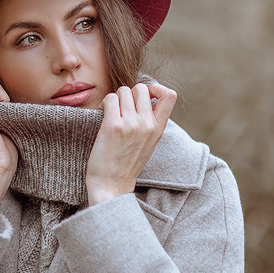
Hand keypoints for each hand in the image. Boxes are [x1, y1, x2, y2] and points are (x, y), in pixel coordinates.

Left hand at [85, 82, 176, 204]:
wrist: (112, 184)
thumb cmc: (126, 163)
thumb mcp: (148, 142)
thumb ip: (150, 121)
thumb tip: (147, 96)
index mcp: (158, 128)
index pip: (170, 95)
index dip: (156, 88)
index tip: (146, 97)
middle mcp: (147, 124)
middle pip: (141, 88)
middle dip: (130, 93)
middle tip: (122, 108)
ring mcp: (131, 125)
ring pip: (123, 90)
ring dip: (115, 98)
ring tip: (112, 112)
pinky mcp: (113, 126)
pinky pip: (110, 98)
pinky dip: (104, 102)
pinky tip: (103, 113)